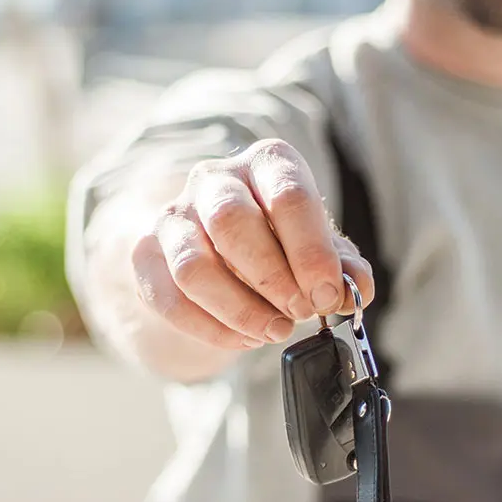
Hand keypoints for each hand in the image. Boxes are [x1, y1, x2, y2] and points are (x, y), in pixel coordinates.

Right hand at [132, 139, 375, 350]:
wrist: (219, 246)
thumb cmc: (278, 241)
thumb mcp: (319, 247)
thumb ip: (343, 267)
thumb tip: (356, 288)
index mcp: (266, 163)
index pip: (287, 195)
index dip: (310, 252)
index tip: (326, 295)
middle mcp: (214, 179)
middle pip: (231, 222)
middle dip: (272, 278)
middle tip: (299, 312)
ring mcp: (174, 216)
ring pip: (193, 266)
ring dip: (239, 309)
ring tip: (274, 331)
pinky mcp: (146, 255)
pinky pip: (170, 299)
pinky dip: (211, 329)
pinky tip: (243, 338)